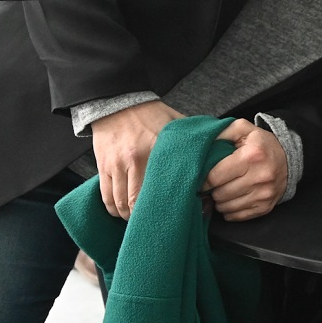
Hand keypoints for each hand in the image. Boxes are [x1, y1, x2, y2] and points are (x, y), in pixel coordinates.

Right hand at [90, 99, 183, 217]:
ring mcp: (116, 165)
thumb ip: (194, 141)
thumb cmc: (151, 114)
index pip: (163, 187)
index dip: (169, 205)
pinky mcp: (103, 167)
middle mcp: (135, 160)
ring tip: (139, 218)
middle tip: (156, 221)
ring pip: (120, 204)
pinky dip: (113, 209)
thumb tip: (218, 154)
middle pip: (137, 202)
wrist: (117, 102)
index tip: (177, 212)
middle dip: (146, 217)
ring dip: (129, 216)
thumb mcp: (175, 123)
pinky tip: (122, 211)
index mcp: (157, 150)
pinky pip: (105, 197)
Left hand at [203, 118, 287, 221]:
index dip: (204, 179)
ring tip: (225, 189)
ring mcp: (263, 195)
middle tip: (216, 182)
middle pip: (220, 194)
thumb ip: (221, 132)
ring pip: (226, 207)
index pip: (215, 177)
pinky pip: (236, 216)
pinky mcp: (264, 208)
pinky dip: (230, 209)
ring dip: (220, 200)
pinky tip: (233, 198)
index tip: (202, 177)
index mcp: (251, 156)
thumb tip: (201, 145)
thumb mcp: (243, 129)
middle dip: (213, 189)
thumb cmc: (261, 145)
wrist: (288, 160)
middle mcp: (260, 177)